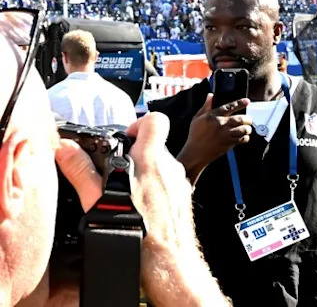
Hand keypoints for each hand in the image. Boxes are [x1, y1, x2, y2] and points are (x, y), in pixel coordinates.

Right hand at [56, 113, 229, 305]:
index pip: (155, 121)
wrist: (167, 261)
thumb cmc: (138, 232)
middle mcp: (170, 167)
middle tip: (119, 171)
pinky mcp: (183, 197)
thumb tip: (66, 150)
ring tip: (127, 193)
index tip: (126, 136)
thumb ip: (83, 171)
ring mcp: (179, 182)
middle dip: (136, 154)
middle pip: (155, 145)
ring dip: (145, 173)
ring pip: (162, 166)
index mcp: (151, 160)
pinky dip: (155, 189)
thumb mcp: (99, 200)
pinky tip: (141, 207)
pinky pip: (168, 184)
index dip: (140, 123)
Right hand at [178, 94, 252, 181]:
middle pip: (241, 118)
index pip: (229, 107)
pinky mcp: (229, 144)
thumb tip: (210, 95)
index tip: (247, 101)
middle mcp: (221, 124)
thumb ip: (206, 106)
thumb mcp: (197, 118)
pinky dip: (245, 137)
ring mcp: (226, 134)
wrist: (195, 153)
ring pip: (244, 129)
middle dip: (247, 119)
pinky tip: (242, 137)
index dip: (240, 103)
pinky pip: (243, 139)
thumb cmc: (195, 135)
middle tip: (247, 120)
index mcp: (213, 116)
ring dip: (247, 128)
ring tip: (245, 128)